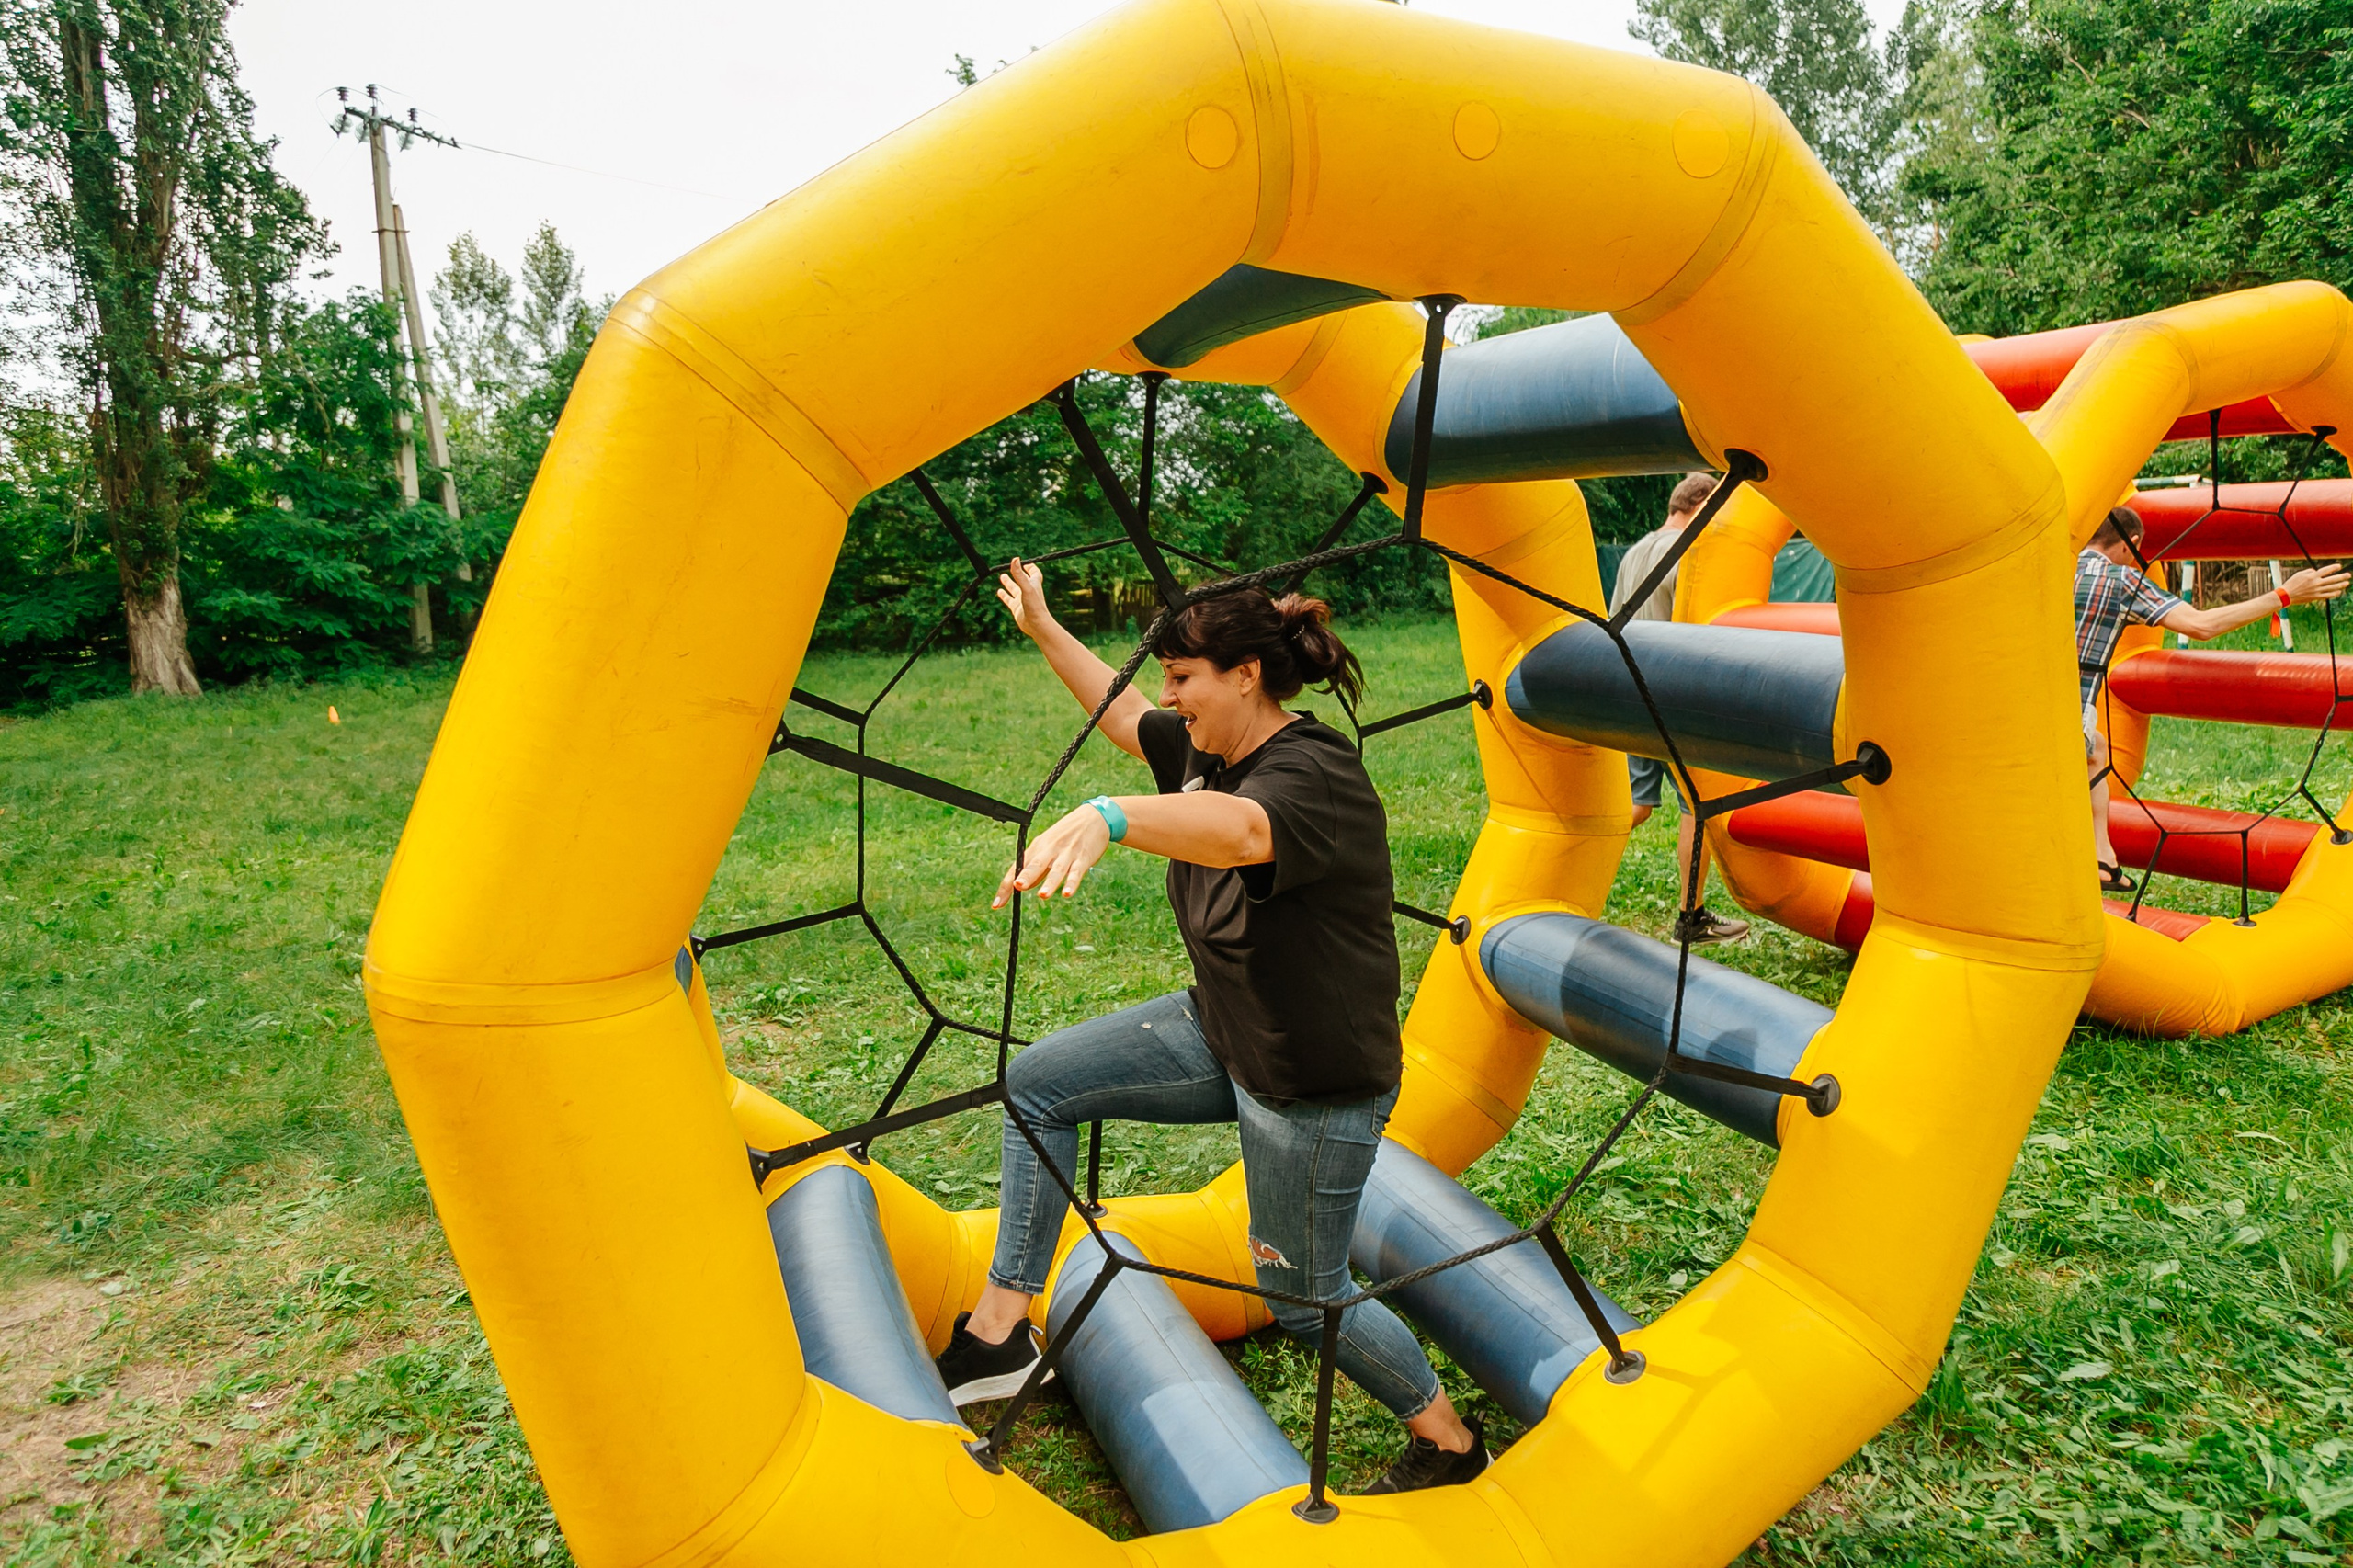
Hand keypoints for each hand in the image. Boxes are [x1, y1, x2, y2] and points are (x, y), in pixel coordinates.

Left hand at [995, 804, 1111, 907]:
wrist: (1094, 817)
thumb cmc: (1067, 835)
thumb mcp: (1048, 847)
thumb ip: (1036, 869)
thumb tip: (1022, 887)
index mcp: (1038, 847)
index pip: (1018, 868)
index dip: (1006, 886)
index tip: (997, 904)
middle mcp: (1050, 850)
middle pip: (1035, 864)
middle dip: (1026, 876)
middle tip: (1018, 886)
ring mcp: (1066, 854)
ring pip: (1056, 870)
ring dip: (1050, 882)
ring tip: (1043, 895)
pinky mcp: (1083, 858)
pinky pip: (1076, 872)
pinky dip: (1072, 882)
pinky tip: (1068, 893)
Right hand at [996, 557, 1055, 639]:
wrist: (1037, 625)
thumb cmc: (1035, 606)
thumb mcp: (1026, 587)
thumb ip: (1019, 574)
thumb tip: (1015, 559)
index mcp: (1034, 585)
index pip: (1034, 573)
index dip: (1030, 567)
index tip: (1024, 563)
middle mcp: (1029, 592)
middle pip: (1022, 579)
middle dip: (1017, 573)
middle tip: (1009, 567)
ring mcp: (1022, 600)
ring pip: (1014, 589)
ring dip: (1009, 583)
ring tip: (1002, 576)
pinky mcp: (1017, 608)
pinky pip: (1009, 600)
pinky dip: (1004, 595)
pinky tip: (999, 591)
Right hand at [2283, 564, 2350, 604]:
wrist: (2286, 595)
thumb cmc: (2291, 583)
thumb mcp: (2299, 574)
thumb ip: (2309, 571)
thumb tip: (2316, 571)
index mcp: (2312, 576)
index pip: (2326, 570)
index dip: (2333, 568)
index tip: (2339, 566)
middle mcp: (2316, 583)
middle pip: (2332, 579)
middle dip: (2341, 577)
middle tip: (2348, 575)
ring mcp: (2316, 591)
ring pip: (2331, 587)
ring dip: (2340, 585)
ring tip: (2346, 583)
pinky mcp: (2315, 597)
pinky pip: (2327, 595)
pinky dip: (2334, 593)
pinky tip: (2338, 592)